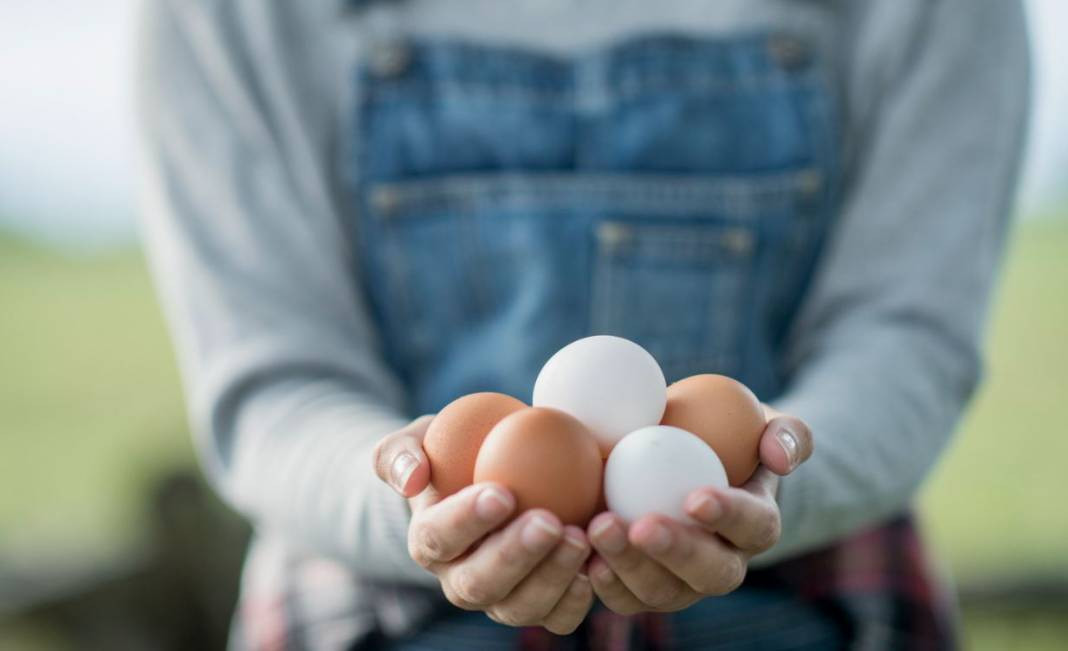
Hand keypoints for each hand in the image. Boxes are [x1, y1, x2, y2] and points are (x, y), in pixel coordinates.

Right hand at [373, 417, 594, 633]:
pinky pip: (556, 618)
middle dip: (514, 556)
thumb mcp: (422, 439)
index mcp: (429, 543)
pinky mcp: (540, 606)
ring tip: (579, 538)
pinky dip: (575, 600)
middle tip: (548, 521)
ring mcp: (501, 599)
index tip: (502, 493)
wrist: (494, 475)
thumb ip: (402, 453)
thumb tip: (411, 479)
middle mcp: (460, 581)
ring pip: (519, 607)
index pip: (439, 537)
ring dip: (550, 577)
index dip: (467, 520)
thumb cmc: (457, 452)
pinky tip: (594, 568)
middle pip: (479, 583)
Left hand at [587, 409, 812, 613]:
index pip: (754, 526)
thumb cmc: (727, 437)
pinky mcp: (641, 590)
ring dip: (630, 566)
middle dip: (676, 554)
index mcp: (757, 524)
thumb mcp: (762, 423)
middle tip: (641, 525)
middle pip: (710, 573)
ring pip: (663, 592)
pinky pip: (625, 597)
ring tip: (598, 529)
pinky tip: (582, 557)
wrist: (684, 462)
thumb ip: (786, 433)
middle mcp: (724, 564)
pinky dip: (604, 582)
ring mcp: (683, 583)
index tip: (695, 498)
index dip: (729, 516)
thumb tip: (780, 457)